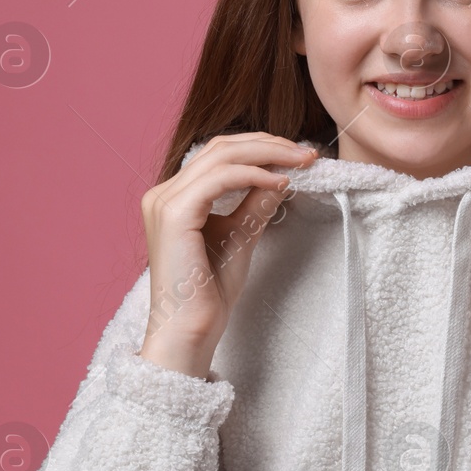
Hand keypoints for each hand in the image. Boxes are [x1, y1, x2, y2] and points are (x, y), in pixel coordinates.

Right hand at [139, 133, 316, 378]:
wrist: (192, 326)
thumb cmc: (211, 289)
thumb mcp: (242, 234)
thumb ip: (256, 203)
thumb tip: (283, 175)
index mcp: (175, 197)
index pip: (219, 154)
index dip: (261, 147)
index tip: (300, 156)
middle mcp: (163, 193)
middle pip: (220, 147)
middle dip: (268, 144)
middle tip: (307, 153)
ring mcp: (164, 201)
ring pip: (221, 156)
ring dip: (267, 155)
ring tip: (301, 163)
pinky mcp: (174, 213)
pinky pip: (220, 179)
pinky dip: (254, 175)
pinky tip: (280, 183)